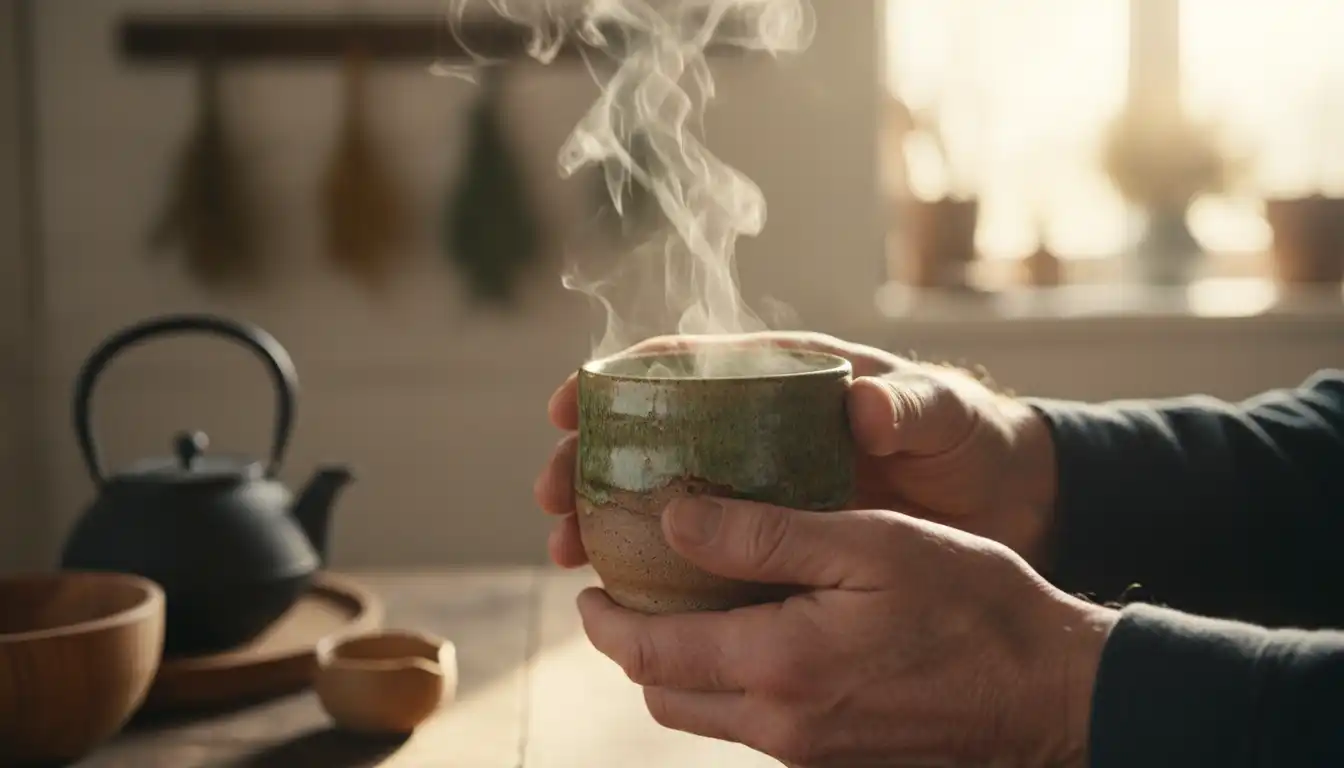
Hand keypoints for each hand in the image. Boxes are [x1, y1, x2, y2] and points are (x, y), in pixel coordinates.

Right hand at [535, 332, 1059, 569]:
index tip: (568, 404)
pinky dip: (659, 567)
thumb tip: (863, 406)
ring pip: (663, 496)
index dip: (617, 380)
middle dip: (589, 459)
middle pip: (651, 434)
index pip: (685, 366)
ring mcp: (761, 486)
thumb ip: (910, 407)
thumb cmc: (969, 440)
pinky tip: (628, 593)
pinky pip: (702, 551)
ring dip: (607, 517)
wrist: (1006, 504)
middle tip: (551, 495)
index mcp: (785, 379)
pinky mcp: (774, 538)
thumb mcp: (944, 415)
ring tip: (567, 550)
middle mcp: (758, 429)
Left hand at [578, 497, 1117, 766]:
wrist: (1051, 692)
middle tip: (630, 588)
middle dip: (631, 644)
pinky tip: (753, 633)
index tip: (588, 582)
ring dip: (678, 665)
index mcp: (777, 667)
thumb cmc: (970, 604)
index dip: (605, 618)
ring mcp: (807, 751)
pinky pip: (751, 725)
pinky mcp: (834, 758)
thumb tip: (673, 519)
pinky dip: (728, 682)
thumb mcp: (867, 543)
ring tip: (685, 606)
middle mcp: (780, 725)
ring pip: (703, 714)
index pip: (649, 652)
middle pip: (664, 692)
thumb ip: (762, 536)